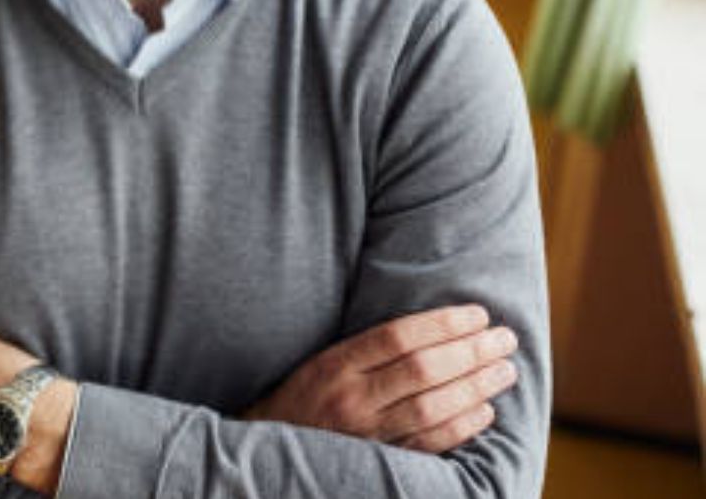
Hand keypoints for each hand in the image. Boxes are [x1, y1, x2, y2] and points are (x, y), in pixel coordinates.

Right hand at [246, 305, 519, 453]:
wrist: (271, 448)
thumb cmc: (306, 396)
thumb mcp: (324, 361)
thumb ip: (368, 348)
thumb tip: (434, 328)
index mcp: (336, 363)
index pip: (398, 336)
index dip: (444, 323)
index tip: (478, 315)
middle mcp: (351, 397)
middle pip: (422, 369)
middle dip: (471, 352)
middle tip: (504, 339)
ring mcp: (366, 433)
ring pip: (432, 407)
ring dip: (476, 387)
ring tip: (505, 370)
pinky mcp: (380, 460)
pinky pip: (429, 444)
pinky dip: (462, 426)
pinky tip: (485, 410)